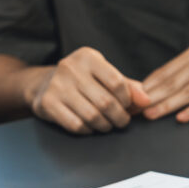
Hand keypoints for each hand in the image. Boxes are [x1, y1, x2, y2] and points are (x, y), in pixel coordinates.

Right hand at [27, 47, 150, 134]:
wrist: (43, 84)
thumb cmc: (81, 80)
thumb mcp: (103, 75)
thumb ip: (127, 86)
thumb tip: (145, 100)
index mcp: (87, 57)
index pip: (116, 82)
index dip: (127, 100)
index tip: (128, 106)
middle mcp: (70, 68)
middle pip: (106, 102)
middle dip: (119, 117)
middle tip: (121, 121)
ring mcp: (57, 86)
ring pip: (92, 116)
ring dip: (105, 126)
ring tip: (107, 125)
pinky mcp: (47, 103)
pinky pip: (76, 125)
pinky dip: (88, 130)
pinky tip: (90, 127)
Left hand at [142, 41, 188, 122]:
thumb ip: (187, 67)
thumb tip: (159, 84)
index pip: (167, 70)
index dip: (150, 85)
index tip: (136, 97)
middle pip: (175, 81)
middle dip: (154, 97)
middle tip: (139, 109)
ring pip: (188, 92)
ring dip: (168, 105)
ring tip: (153, 114)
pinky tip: (181, 117)